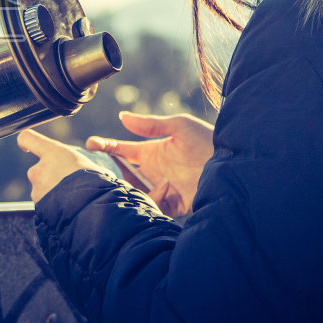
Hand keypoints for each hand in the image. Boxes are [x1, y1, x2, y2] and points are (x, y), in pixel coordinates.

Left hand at [18, 129, 108, 202]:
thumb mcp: (93, 165)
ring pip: (42, 188)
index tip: (27, 147)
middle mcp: (39, 170)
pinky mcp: (38, 208)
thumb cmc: (98, 186)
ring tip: (72, 198)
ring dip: (53, 192)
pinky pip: (44, 203)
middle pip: (39, 168)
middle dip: (51, 175)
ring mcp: (36, 191)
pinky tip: (69, 208)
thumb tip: (83, 162)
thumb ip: (77, 162)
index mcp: (53, 154)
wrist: (94, 214)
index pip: (27, 138)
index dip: (26, 142)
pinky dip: (53, 205)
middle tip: (69, 182)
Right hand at [88, 111, 214, 216]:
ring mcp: (161, 188)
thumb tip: (122, 116)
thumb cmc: (207, 140)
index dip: (104, 147)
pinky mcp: (173, 205)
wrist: (232, 164)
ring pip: (134, 192)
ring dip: (130, 188)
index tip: (90, 144)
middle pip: (122, 174)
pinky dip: (151, 199)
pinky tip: (161, 188)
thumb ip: (150, 125)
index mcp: (151, 152)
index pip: (121, 150)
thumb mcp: (179, 126)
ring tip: (136, 179)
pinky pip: (153, 206)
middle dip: (112, 173)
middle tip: (105, 169)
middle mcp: (153, 171)